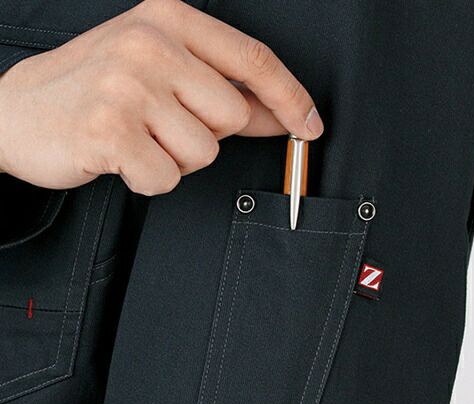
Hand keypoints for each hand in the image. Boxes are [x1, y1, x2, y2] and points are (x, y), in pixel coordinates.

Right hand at [0, 0, 323, 194]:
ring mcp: (128, 86)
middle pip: (232, 117)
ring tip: (138, 139)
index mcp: (168, 20)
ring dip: (176, 159)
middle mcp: (150, 44)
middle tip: (160, 127)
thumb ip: (224, 91)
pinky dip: (149, 179)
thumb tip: (282, 115)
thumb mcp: (161, 73)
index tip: (310, 126)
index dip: (291, 98)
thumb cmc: (93, 92)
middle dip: (205, 135)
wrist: (17, 111)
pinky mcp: (110, 131)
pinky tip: (121, 158)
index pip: (253, 60)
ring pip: (204, 153)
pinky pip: (166, 178)